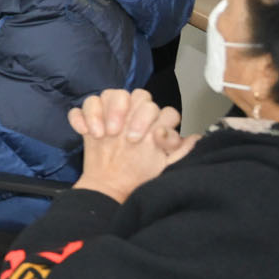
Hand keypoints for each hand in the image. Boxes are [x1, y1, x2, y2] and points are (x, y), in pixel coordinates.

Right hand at [69, 89, 193, 203]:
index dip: (158, 121)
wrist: (109, 186)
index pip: (163, 109)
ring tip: (104, 134)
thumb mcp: (162, 167)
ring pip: (110, 93)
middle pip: (139, 95)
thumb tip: (195, 138)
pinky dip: (83, 116)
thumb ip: (178, 152)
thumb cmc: (138, 175)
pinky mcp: (88, 117)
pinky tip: (85, 133)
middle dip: (133, 114)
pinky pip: (86, 105)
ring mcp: (110, 113)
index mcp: (155, 123)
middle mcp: (135, 113)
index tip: (149, 140)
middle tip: (126, 138)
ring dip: (107, 111)